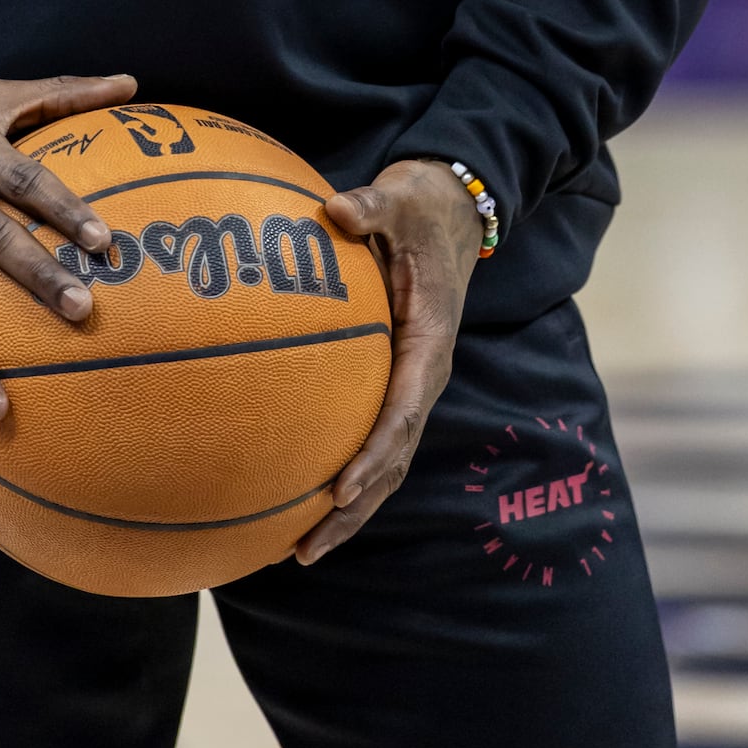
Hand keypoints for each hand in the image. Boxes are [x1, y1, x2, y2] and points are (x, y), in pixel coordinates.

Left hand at [295, 157, 482, 564]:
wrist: (450, 209)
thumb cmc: (419, 206)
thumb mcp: (400, 197)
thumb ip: (370, 205)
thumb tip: (335, 209)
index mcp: (430, 342)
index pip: (403, 412)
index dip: (373, 456)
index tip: (337, 492)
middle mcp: (424, 375)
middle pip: (393, 459)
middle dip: (353, 510)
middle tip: (306, 549)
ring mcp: (411, 384)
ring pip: (384, 462)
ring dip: (348, 510)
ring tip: (299, 550)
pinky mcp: (394, 380)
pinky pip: (370, 438)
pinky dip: (342, 475)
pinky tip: (297, 498)